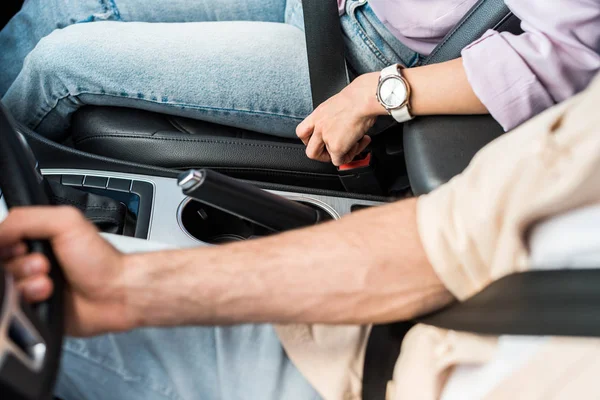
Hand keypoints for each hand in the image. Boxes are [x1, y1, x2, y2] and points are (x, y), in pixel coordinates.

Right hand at [0, 207, 130, 336]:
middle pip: (2, 265)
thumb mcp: (65, 222)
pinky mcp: (34, 310)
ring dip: (24, 283)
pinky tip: (48, 295)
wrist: (117, 293)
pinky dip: (27, 301)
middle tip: (44, 264)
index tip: (20, 247)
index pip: (2, 241)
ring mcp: (31, 287)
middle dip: (18, 265)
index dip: (6, 246)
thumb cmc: (101, 259)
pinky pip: (12, 308)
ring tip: (50, 282)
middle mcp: (31, 262)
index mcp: (37, 239)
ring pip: (4, 287)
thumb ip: (25, 219)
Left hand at [296, 72, 384, 165]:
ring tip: (351, 145)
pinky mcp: (336, 146)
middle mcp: (319, 126)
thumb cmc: (358, 97)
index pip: (302, 132)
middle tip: (334, 150)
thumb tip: (341, 124)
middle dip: (322, 154)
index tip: (321, 141)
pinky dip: (349, 156)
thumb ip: (334, 117)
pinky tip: (359, 143)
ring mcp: (326, 137)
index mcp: (318, 115)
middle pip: (310, 150)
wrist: (364, 98)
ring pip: (322, 157)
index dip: (310, 140)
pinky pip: (339, 161)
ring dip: (336, 155)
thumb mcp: (338, 104)